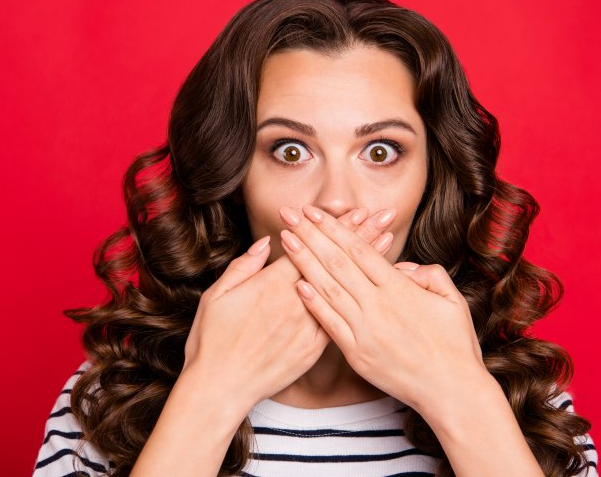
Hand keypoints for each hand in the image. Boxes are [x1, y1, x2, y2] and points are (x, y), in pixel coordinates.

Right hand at [181, 207, 396, 412]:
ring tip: (387, 240)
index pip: (311, 247)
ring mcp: (308, 327)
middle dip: (360, 236)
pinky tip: (373, 285)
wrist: (220, 389)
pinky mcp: (314, 349)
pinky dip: (359, 297)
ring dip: (366, 263)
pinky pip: (342, 318)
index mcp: (271, 286)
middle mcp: (295, 303)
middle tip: (382, 215)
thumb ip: (243, 267)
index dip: (334, 227)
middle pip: (334, 262)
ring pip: (344, 287)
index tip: (356, 211)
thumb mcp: (217, 296)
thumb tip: (264, 244)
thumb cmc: (212, 342)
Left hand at [277, 204, 487, 416]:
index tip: (314, 211)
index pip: (359, 249)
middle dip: (310, 234)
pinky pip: (329, 323)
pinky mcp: (356, 353)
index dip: (334, 228)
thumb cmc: (454, 345)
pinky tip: (297, 284)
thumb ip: (428, 275)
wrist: (451, 390)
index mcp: (399, 288)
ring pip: (328, 287)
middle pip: (336, 262)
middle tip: (289, 214)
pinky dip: (313, 302)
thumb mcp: (451, 300)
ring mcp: (364, 329)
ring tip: (285, 240)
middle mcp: (378, 305)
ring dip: (304, 261)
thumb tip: (402, 266)